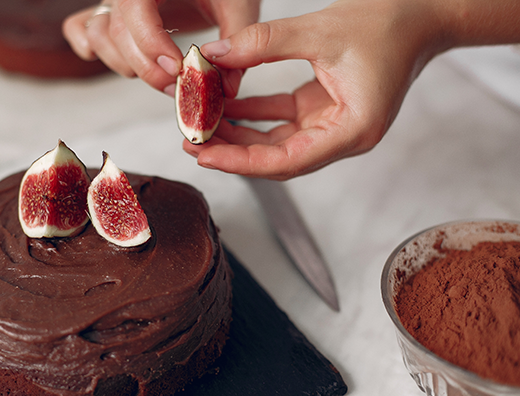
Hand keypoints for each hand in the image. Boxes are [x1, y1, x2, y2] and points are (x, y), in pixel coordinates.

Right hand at [63, 0, 259, 94]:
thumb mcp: (237, 4)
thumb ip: (236, 42)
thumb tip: (226, 86)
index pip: (135, 11)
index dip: (153, 46)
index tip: (180, 70)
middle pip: (116, 33)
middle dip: (148, 69)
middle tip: (180, 86)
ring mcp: (112, 0)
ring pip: (97, 36)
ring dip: (125, 65)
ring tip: (160, 73)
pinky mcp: (107, 12)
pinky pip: (77, 28)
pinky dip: (88, 49)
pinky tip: (122, 62)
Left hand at [185, 0, 447, 179]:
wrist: (423, 13)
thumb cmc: (389, 22)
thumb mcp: (318, 30)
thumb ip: (261, 45)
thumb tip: (210, 55)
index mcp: (352, 131)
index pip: (287, 161)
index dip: (241, 161)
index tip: (205, 155)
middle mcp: (343, 137)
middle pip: (277, 158)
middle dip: (232, 151)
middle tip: (191, 141)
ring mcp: (333, 125)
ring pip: (276, 142)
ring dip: (239, 134)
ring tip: (200, 124)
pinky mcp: (324, 110)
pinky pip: (282, 120)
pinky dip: (254, 115)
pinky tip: (225, 106)